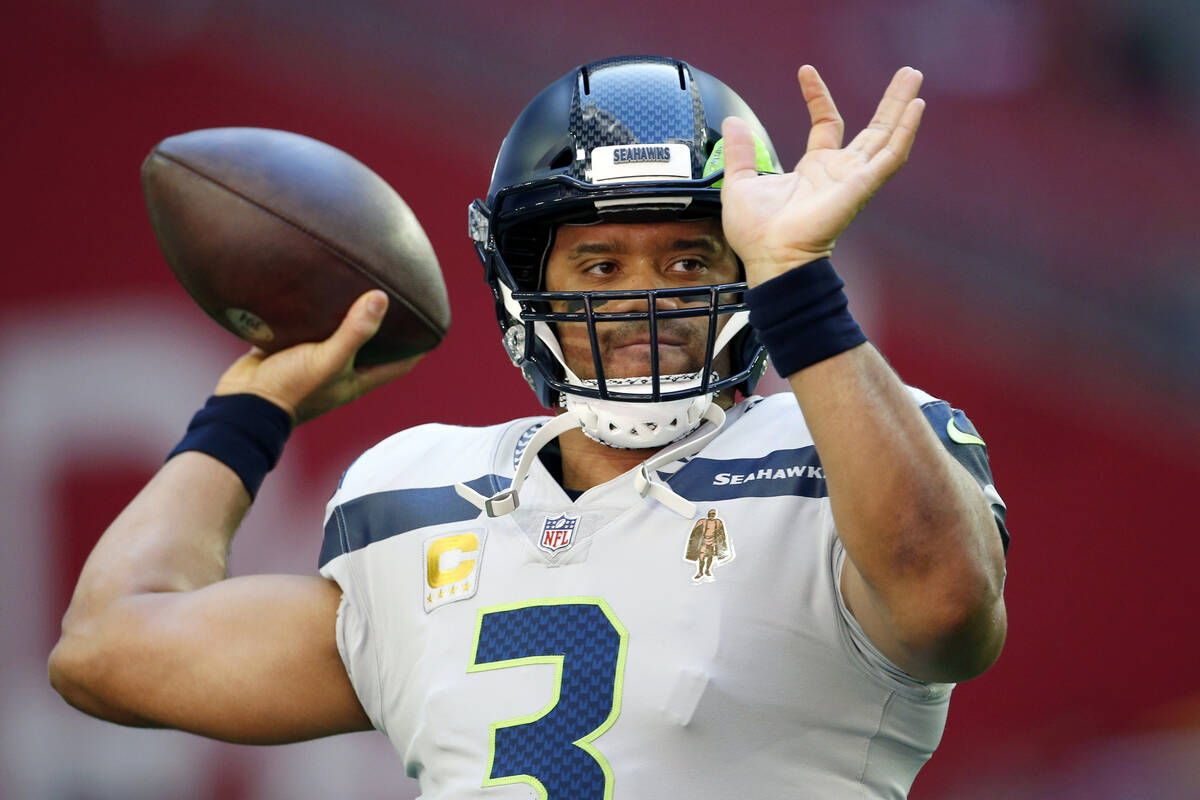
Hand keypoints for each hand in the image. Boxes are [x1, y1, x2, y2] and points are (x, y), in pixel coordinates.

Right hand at [214, 290, 421, 422]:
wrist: (241, 404)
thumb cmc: (291, 389)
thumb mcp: (328, 360)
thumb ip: (355, 332)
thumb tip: (381, 297)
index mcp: (357, 379)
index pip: (401, 364)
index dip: (418, 346)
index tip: (431, 322)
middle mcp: (339, 370)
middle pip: (371, 345)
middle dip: (384, 323)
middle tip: (394, 291)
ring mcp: (313, 360)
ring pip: (337, 333)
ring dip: (346, 313)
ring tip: (356, 281)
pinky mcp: (288, 349)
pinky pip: (305, 326)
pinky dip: (312, 311)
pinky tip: (315, 286)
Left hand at [720, 65, 924, 285]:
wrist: (769, 255)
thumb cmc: (757, 234)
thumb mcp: (739, 182)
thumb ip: (740, 151)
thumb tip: (732, 123)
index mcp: (813, 170)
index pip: (826, 124)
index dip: (818, 97)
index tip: (806, 72)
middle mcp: (839, 172)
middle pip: (872, 129)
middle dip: (889, 102)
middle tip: (906, 74)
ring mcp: (853, 179)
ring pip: (887, 136)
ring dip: (902, 107)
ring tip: (914, 78)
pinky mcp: (861, 186)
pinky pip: (891, 157)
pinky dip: (905, 132)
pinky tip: (916, 108)